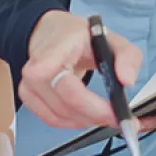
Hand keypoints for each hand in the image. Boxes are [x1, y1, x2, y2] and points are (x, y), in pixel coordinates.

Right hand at [19, 10, 142, 129]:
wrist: (51, 33)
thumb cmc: (78, 37)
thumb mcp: (110, 39)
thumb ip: (127, 56)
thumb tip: (127, 80)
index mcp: (56, 50)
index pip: (65, 83)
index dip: (90, 105)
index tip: (115, 112)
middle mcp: (36, 68)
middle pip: (65, 104)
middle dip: (95, 116)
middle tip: (118, 118)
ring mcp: (28, 84)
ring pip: (59, 116)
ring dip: (86, 121)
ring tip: (105, 116)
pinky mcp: (27, 96)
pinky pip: (51, 119)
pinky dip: (72, 123)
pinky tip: (87, 116)